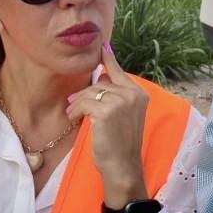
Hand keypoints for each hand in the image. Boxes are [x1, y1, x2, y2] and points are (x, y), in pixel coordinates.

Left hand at [65, 42, 147, 207]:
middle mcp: (133, 94)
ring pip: (89, 92)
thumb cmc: (121, 144)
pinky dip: (75, 110)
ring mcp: (120, 101)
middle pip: (100, 83)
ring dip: (77, 103)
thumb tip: (100, 78)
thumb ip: (115, 95)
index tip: (102, 46)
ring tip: (72, 113)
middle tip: (73, 105)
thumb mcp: (123, 115)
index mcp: (139, 94)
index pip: (119, 72)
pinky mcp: (106, 111)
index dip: (109, 59)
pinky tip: (74, 118)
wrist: (123, 167)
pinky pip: (83, 102)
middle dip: (84, 94)